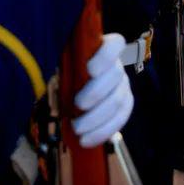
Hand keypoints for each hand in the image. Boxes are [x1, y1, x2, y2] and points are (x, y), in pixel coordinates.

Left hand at [72, 33, 133, 147]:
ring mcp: (123, 85)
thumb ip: (67, 65)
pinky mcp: (125, 105)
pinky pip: (120, 119)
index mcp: (104, 48)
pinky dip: (103, 132)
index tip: (90, 69)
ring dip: (97, 118)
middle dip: (96, 92)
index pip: (115, 44)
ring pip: (118, 101)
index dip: (106, 56)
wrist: (74, 90)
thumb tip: (58, 72)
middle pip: (116, 75)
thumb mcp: (65, 64)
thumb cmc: (69, 73)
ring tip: (77, 128)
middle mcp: (117, 65)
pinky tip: (87, 140)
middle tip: (77, 105)